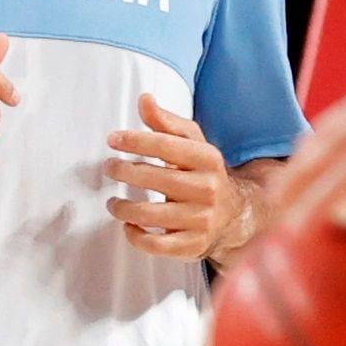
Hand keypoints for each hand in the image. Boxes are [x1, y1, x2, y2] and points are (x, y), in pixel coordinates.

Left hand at [106, 96, 245, 260]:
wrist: (235, 215)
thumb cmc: (204, 174)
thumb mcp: (192, 143)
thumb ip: (166, 122)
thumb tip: (145, 99)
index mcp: (208, 159)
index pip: (167, 145)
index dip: (136, 140)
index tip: (113, 139)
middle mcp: (208, 189)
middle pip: (156, 179)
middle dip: (124, 172)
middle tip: (110, 168)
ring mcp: (202, 220)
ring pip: (151, 215)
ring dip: (123, 207)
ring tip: (113, 201)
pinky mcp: (194, 246)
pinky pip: (157, 245)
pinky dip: (136, 236)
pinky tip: (129, 225)